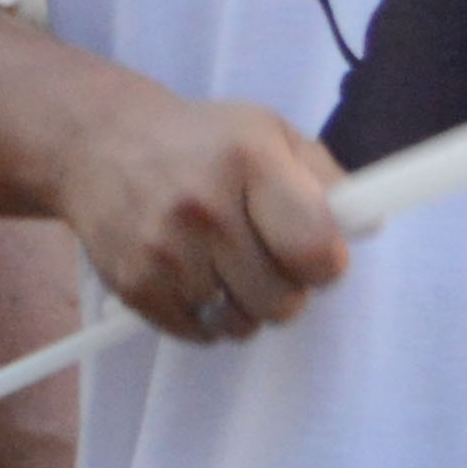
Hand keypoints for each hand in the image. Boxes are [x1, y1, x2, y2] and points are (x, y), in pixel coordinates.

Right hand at [55, 80, 351, 341]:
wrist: (99, 143)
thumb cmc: (204, 141)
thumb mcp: (272, 134)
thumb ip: (326, 179)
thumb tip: (366, 226)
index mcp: (250, 163)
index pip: (313, 248)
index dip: (328, 264)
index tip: (319, 255)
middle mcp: (203, 208)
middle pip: (281, 300)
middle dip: (290, 289)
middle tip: (273, 261)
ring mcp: (163, 250)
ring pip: (241, 324)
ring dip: (249, 306)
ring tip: (234, 267)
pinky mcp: (133, 284)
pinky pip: (198, 334)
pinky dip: (210, 317)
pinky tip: (201, 278)